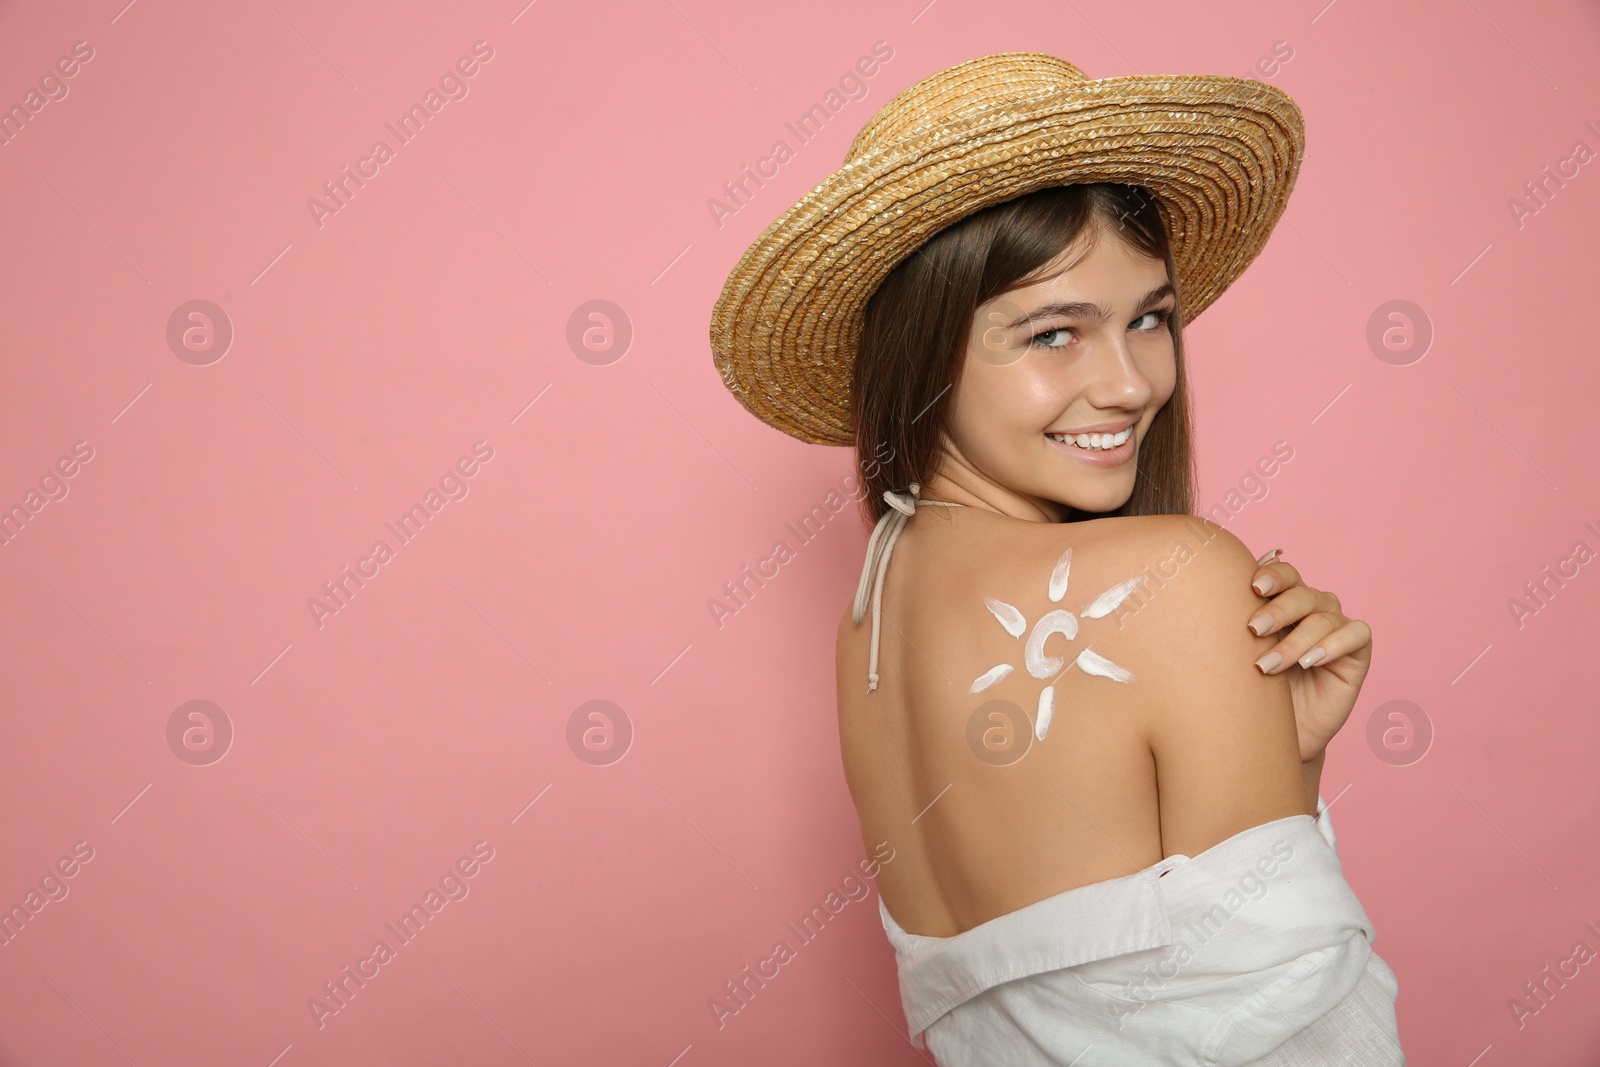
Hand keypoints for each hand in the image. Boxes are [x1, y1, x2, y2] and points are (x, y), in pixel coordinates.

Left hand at [1246, 549, 1372, 762]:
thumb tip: (1213, 588)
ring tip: (1269, 666)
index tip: (1254, 588)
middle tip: (1253, 630)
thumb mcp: (1239, 654)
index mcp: (1283, 601)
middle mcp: (1313, 609)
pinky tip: (1309, 662)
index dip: (1273, 576)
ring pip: (1323, 618)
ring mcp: (1337, 628)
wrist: (1274, 734)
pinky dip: (1333, 644)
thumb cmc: (1252, 690)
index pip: (1284, 575)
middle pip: (1302, 594)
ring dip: (1295, 641)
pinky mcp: (1358, 652)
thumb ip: (1233, 621)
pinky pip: (1357, 634)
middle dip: (1277, 611)